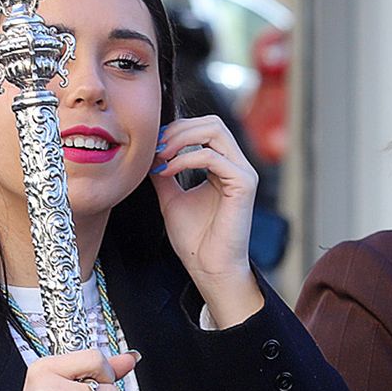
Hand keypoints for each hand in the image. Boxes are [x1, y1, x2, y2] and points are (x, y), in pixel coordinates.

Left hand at [149, 115, 264, 325]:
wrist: (209, 268)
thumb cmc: (195, 239)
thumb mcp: (171, 197)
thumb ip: (165, 172)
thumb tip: (147, 154)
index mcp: (224, 166)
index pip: (203, 128)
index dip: (175, 131)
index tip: (151, 148)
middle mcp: (237, 165)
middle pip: (211, 122)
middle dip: (178, 130)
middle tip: (154, 148)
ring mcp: (243, 173)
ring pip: (214, 131)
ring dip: (181, 139)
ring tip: (160, 157)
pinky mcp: (244, 184)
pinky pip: (212, 156)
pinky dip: (185, 159)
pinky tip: (167, 172)